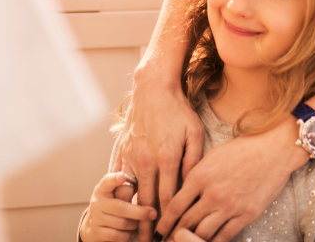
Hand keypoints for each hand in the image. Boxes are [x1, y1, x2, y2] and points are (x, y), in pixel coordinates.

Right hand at [80, 172, 157, 241]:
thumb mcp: (114, 194)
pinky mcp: (96, 233)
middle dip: (139, 212)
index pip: (107, 181)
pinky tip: (131, 232)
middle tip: (153, 213)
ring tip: (139, 223)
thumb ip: (126, 189)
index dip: (115, 179)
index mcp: (102, 189)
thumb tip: (148, 186)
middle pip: (120, 207)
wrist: (93, 226)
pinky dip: (127, 235)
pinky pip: (117, 235)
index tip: (123, 177)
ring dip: (134, 224)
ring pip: (121, 223)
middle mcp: (97, 202)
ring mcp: (95, 218)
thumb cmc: (111, 205)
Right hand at [116, 75, 204, 241]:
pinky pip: (120, 180)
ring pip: (132, 195)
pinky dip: (122, 197)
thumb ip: (193, 161)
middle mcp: (146, 161)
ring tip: (138, 235)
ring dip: (134, 216)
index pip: (168, 199)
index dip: (169, 221)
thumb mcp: (194, 132)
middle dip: (149, 228)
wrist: (152, 88)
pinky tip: (124, 209)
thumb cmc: (177, 109)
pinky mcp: (122, 152)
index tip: (171, 236)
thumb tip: (192, 186)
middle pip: (147, 204)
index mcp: (166, 158)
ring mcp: (131, 157)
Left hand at [156, 116, 304, 241]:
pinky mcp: (246, 215)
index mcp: (201, 175)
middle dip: (174, 235)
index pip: (175, 205)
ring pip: (203, 234)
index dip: (165, 221)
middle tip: (167, 241)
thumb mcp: (213, 156)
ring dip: (191, 241)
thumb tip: (182, 194)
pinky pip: (224, 236)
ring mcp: (230, 206)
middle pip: (186, 223)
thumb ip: (196, 175)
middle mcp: (213, 194)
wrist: (273, 150)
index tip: (159, 230)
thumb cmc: (242, 149)